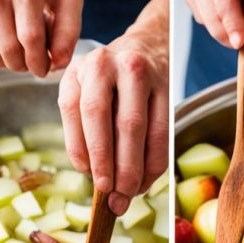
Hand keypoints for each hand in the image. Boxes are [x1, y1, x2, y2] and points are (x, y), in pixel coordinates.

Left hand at [58, 30, 168, 215]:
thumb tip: (95, 177)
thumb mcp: (85, 94)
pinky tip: (147, 178)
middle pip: (106, 119)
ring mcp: (139, 72)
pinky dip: (154, 161)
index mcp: (79, 69)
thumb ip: (83, 129)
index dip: (83, 150)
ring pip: (137, 127)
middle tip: (111, 195)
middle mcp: (107, 65)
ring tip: (129, 193)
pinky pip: (162, 130)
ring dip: (134, 167)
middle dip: (110, 164)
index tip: (89, 178)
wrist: (146, 47)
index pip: (77, 111)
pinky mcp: (166, 84)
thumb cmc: (110, 83)